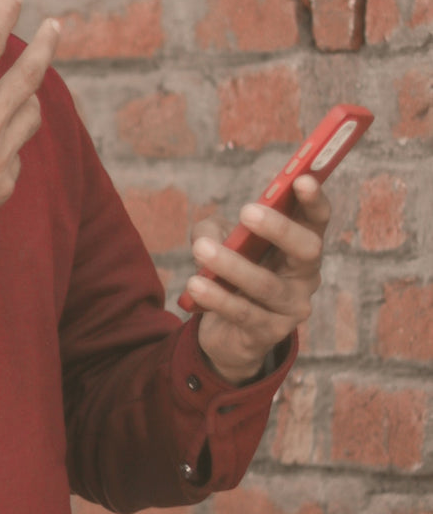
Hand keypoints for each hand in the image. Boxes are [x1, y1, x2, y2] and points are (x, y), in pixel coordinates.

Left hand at [187, 175, 328, 383]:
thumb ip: (212, 232)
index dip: (314, 199)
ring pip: (267, 284)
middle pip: (306, 249)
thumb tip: (207, 237)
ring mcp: (292, 308)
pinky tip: (195, 285)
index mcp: (301, 247)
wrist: (227, 335)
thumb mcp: (220, 245)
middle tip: (248, 211)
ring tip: (202, 250)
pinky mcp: (270, 334)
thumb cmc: (230, 277)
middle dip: (279, 228)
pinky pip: (244, 313)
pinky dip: (217, 298)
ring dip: (232, 265)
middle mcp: (305, 277)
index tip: (302, 178)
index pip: (317, 219)